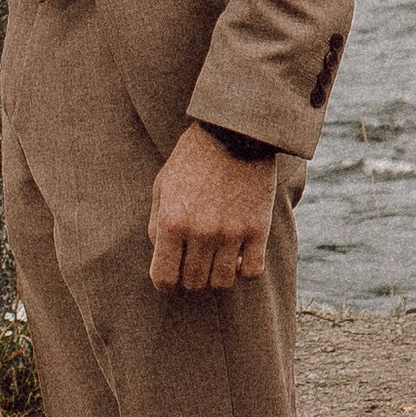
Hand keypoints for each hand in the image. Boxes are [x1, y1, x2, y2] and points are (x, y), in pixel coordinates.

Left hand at [146, 124, 275, 293]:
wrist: (235, 131)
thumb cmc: (192, 158)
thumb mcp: (162, 184)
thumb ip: (157, 224)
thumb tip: (160, 255)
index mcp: (172, 221)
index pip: (164, 278)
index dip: (164, 284)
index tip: (169, 280)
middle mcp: (200, 232)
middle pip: (194, 283)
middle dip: (189, 279)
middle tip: (193, 265)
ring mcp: (231, 233)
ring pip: (222, 282)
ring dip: (216, 276)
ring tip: (215, 261)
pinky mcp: (258, 229)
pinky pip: (252, 272)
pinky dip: (244, 271)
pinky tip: (239, 257)